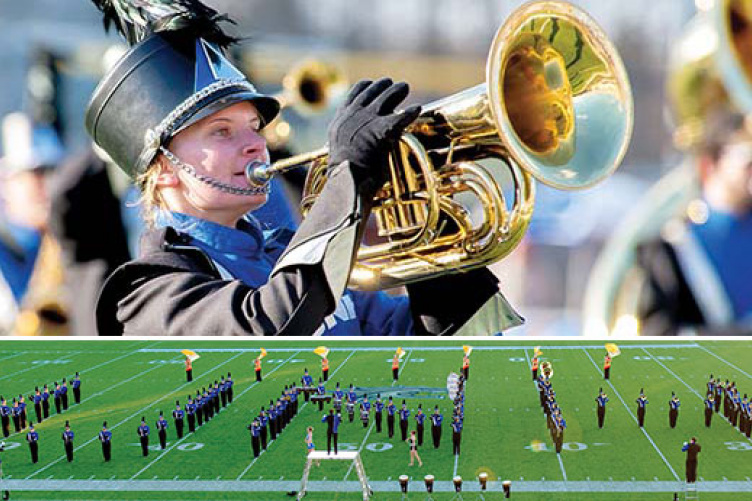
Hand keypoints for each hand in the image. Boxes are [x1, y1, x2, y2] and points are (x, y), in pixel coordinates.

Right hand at [328, 78, 420, 192]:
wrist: (345, 179)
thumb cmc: (343, 173)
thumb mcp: (339, 149)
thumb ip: (347, 139)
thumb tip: (356, 141)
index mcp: (341, 119)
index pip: (354, 94)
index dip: (366, 87)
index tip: (372, 84)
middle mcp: (353, 115)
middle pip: (372, 91)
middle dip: (384, 86)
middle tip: (395, 85)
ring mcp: (367, 120)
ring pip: (385, 97)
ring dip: (397, 91)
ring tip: (404, 87)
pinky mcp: (382, 130)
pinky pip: (401, 117)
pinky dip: (410, 112)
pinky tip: (416, 109)